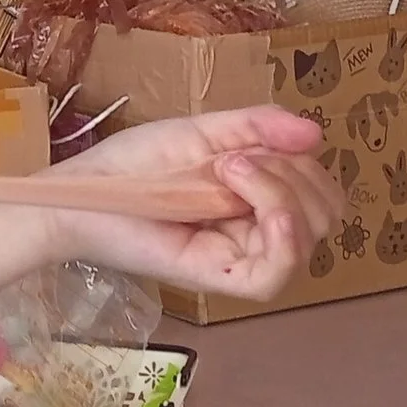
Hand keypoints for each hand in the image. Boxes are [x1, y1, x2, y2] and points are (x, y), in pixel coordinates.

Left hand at [47, 106, 346, 302]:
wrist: (82, 190)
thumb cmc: (133, 164)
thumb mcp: (202, 132)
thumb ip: (258, 127)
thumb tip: (317, 133)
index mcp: (259, 199)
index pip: (320, 190)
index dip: (305, 163)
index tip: (253, 144)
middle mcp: (257, 232)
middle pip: (323, 213)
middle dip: (294, 175)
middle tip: (235, 160)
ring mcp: (240, 258)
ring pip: (307, 238)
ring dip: (281, 193)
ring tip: (226, 171)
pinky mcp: (218, 279)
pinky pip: (276, 275)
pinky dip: (284, 237)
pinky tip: (262, 209)